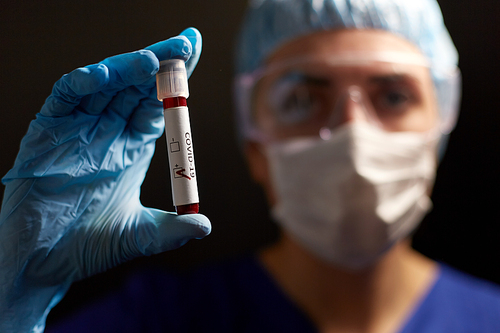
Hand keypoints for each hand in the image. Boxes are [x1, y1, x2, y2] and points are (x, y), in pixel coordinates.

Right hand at [0, 27, 209, 331]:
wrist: (42, 263)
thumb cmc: (88, 247)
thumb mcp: (139, 236)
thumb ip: (171, 231)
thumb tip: (204, 226)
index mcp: (132, 146)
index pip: (159, 103)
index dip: (178, 80)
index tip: (195, 52)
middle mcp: (109, 131)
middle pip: (138, 87)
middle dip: (161, 63)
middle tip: (185, 44)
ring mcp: (80, 129)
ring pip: (106, 85)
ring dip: (127, 69)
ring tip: (151, 61)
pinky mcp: (49, 132)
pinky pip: (65, 99)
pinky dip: (81, 85)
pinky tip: (100, 77)